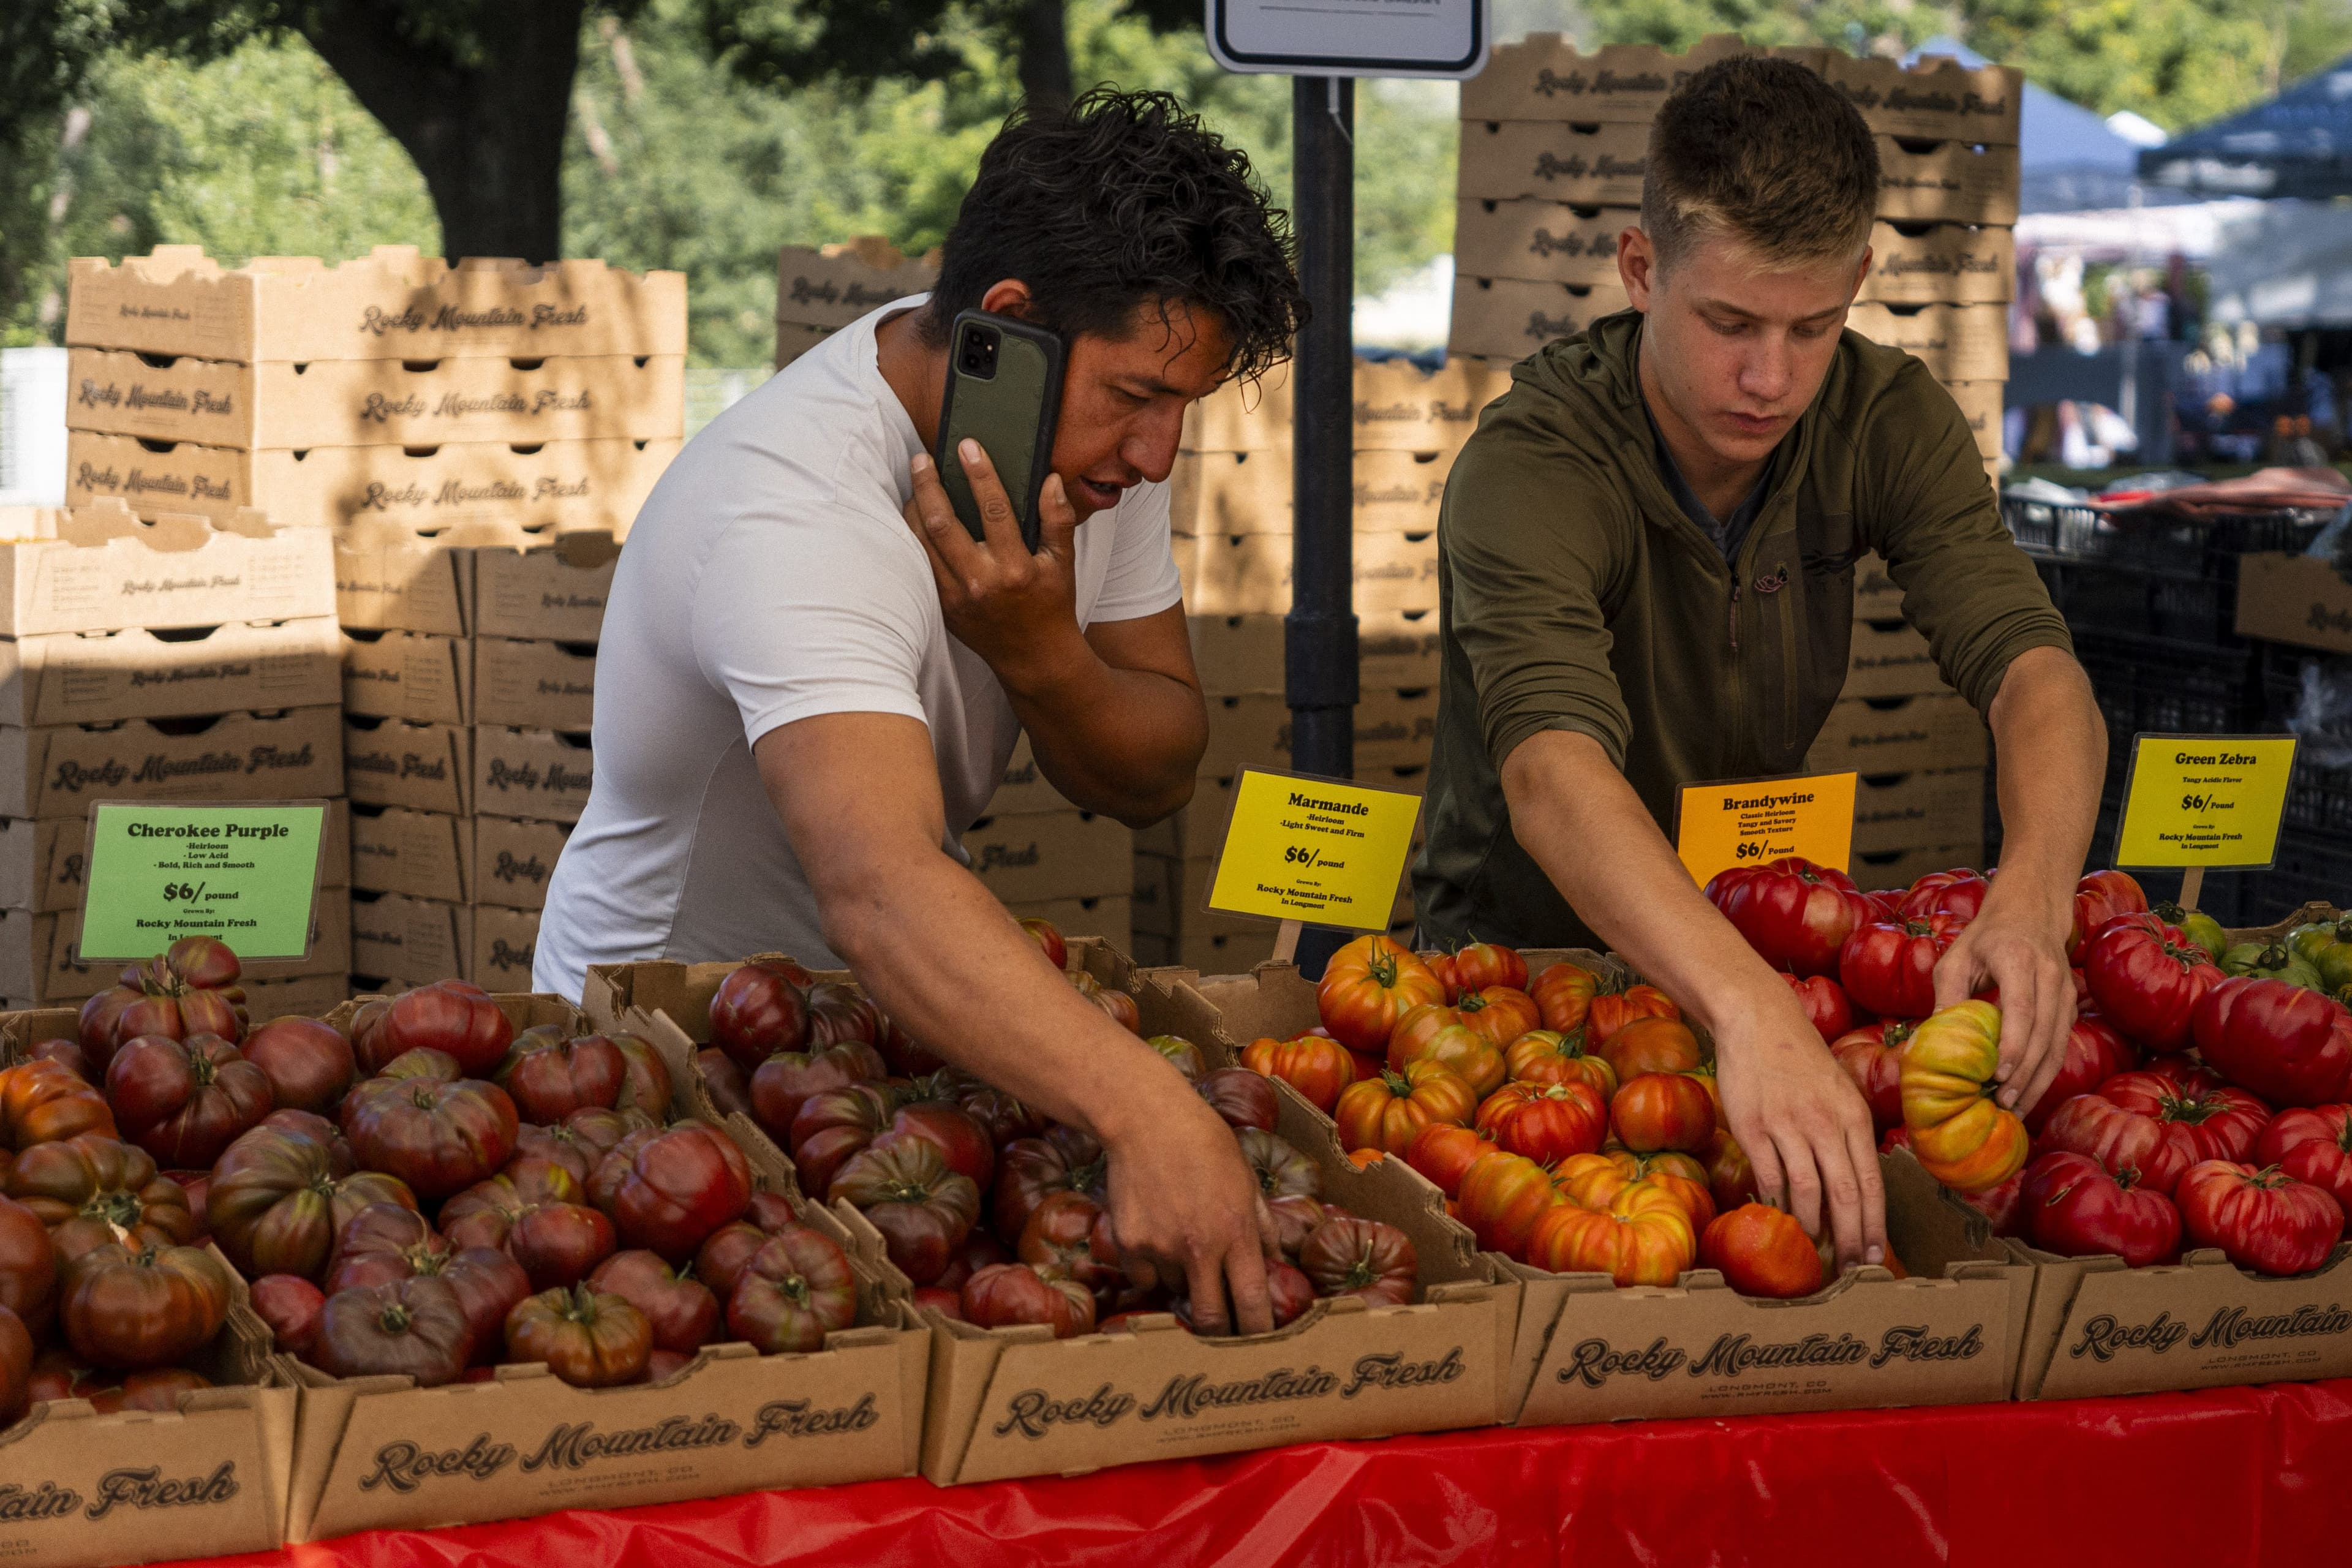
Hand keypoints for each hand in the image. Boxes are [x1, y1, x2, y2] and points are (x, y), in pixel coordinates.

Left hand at [904, 444, 1084, 689]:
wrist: (1034, 657)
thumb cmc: (1051, 605)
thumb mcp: (1064, 563)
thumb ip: (1059, 520)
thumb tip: (1050, 480)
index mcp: (1015, 568)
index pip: (994, 511)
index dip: (980, 474)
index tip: (968, 446)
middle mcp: (982, 582)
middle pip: (943, 524)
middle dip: (928, 485)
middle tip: (922, 459)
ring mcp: (957, 596)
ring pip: (922, 543)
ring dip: (914, 508)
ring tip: (916, 482)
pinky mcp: (943, 606)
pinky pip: (919, 564)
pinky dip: (912, 536)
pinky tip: (914, 515)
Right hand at [1095, 1084, 1280, 1334]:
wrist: (1146, 1120)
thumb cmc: (1204, 1142)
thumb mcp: (1246, 1178)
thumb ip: (1262, 1223)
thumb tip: (1278, 1259)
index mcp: (1237, 1233)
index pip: (1253, 1302)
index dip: (1259, 1331)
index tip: (1261, 1342)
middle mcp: (1200, 1249)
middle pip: (1212, 1319)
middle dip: (1219, 1331)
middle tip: (1222, 1328)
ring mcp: (1162, 1249)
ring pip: (1177, 1291)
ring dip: (1185, 1282)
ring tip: (1183, 1243)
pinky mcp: (1130, 1245)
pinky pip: (1145, 1278)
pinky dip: (1153, 1270)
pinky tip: (1157, 1237)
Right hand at [1712, 980, 1886, 1269]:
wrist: (1758, 1020)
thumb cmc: (1801, 1059)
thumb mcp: (1840, 1091)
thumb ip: (1849, 1135)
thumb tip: (1855, 1187)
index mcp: (1853, 1116)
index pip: (1871, 1183)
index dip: (1875, 1225)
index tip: (1876, 1255)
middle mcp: (1825, 1123)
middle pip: (1844, 1195)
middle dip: (1850, 1239)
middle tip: (1849, 1268)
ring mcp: (1787, 1125)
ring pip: (1806, 1191)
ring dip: (1811, 1227)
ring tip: (1812, 1248)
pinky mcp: (1752, 1127)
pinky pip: (1769, 1176)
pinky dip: (1775, 1202)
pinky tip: (1778, 1215)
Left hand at [1933, 881, 2073, 1117]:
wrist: (2030, 913)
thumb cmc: (1985, 939)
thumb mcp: (1956, 958)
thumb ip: (1948, 995)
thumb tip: (1932, 1039)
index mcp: (2017, 960)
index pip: (2022, 1007)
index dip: (2013, 1044)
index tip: (1998, 1075)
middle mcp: (2049, 976)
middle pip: (2043, 1033)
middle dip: (2024, 1073)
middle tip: (2001, 1102)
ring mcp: (2065, 991)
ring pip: (2058, 1044)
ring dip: (2038, 1081)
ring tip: (2014, 1108)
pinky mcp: (2070, 1006)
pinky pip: (2062, 1045)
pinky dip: (2046, 1072)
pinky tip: (2028, 1094)